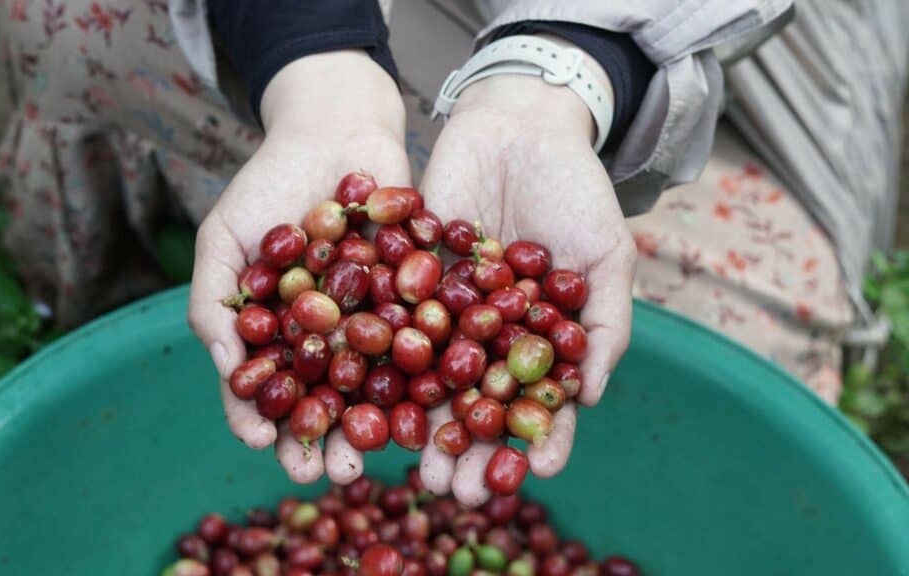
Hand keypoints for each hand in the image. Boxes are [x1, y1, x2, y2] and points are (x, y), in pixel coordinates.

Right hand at [188, 51, 410, 484]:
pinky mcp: (417, 301)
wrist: (336, 131)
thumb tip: (223, 366)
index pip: (263, 390)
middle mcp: (324, 339)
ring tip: (375, 458)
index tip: (263, 444)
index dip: (260, 421)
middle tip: (327, 475)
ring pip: (374, 386)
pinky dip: (425, 375)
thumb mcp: (224, 236)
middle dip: (322, 440)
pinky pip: (421, 344)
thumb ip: (215, 299)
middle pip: (322, 402)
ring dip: (373, 427)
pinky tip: (429, 404)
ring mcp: (372, 323)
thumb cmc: (267, 183)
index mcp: (274, 334)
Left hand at [417, 73, 636, 504]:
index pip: (537, 402)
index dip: (538, 439)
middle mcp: (488, 332)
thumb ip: (604, 326)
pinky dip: (379, 361)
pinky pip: (391, 322)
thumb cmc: (576, 191)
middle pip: (474, 403)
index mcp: (537, 337)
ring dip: (418, 424)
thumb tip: (590, 397)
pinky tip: (368, 396)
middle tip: (453, 491)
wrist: (517, 124)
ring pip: (428, 377)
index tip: (533, 475)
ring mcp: (444, 308)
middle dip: (465, 448)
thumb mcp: (608, 257)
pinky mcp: (404, 276)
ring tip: (408, 464)